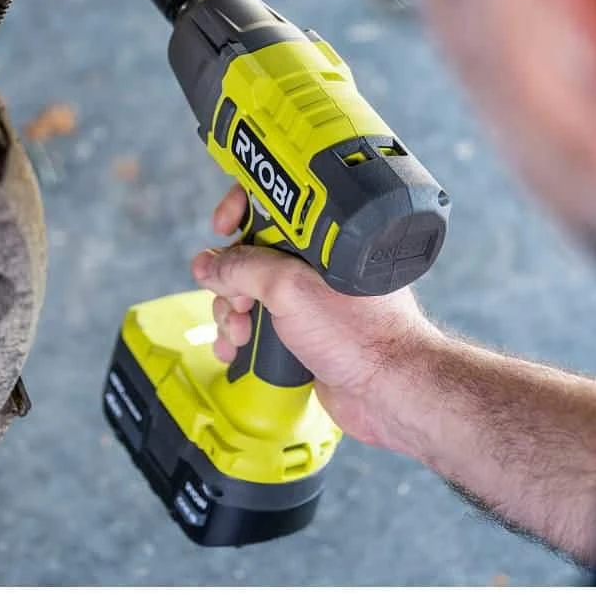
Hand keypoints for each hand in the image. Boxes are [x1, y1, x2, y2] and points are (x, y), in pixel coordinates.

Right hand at [191, 184, 444, 447]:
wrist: (387, 390)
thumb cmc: (364, 335)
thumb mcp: (291, 290)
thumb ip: (243, 269)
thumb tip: (208, 264)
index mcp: (321, 238)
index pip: (271, 206)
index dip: (240, 210)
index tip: (222, 226)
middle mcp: (314, 263)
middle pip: (248, 254)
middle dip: (230, 280)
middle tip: (238, 300)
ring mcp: (307, 298)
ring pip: (247, 292)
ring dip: (230, 312)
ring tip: (239, 333)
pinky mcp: (300, 330)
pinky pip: (257, 322)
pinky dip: (238, 334)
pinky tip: (234, 348)